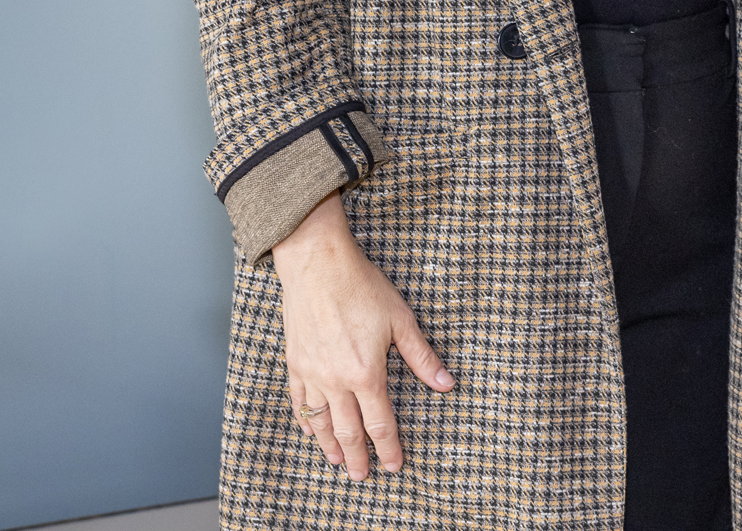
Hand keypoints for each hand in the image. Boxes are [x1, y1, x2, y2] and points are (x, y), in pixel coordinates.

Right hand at [270, 196, 453, 480]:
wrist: (317, 264)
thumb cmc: (361, 286)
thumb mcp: (401, 320)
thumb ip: (422, 357)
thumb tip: (446, 383)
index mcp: (366, 373)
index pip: (380, 423)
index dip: (389, 447)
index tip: (394, 465)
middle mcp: (336, 380)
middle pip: (348, 431)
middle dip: (358, 457)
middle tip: (363, 477)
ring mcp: (312, 373)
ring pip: (320, 422)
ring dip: (329, 446)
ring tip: (338, 462)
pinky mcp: (295, 362)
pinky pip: (299, 401)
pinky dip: (305, 420)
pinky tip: (310, 430)